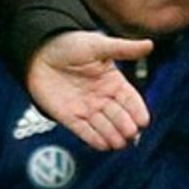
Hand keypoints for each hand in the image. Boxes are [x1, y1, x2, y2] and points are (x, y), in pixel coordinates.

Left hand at [26, 31, 152, 150]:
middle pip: (120, 117)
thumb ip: (123, 49)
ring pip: (105, 128)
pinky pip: (84, 132)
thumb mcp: (98, 45)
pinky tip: (103, 144)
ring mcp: (87, 109)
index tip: (143, 120)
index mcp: (113, 82)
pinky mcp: (69, 117)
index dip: (138, 110)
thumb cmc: (70, 44)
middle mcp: (102, 98)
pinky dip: (94, 139)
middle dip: (126, 126)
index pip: (131, 100)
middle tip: (131, 132)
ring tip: (119, 141)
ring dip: (112, 136)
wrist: (39, 50)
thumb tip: (149, 44)